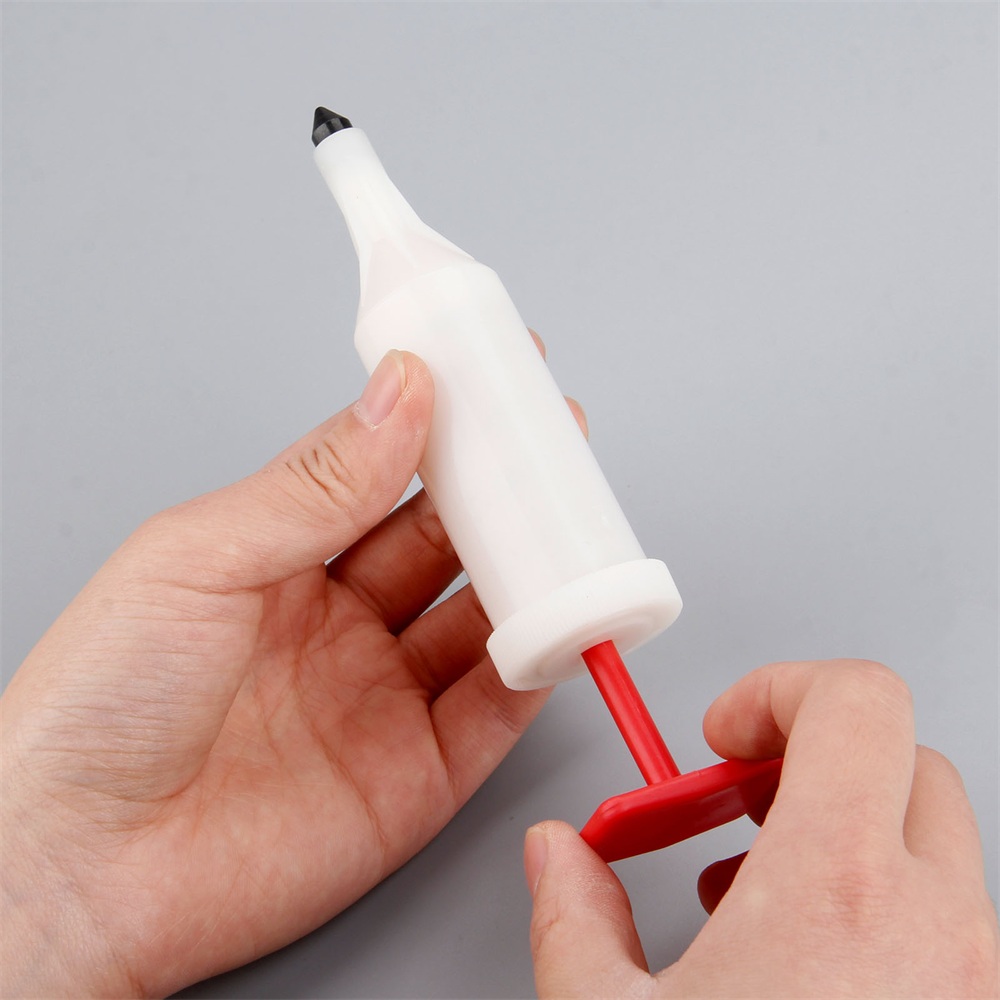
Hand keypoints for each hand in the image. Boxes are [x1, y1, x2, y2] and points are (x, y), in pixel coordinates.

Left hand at [1, 346, 578, 997]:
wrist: (77, 871)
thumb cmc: (101, 702)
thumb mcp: (202, 558)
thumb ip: (315, 484)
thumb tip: (400, 394)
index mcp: (280, 562)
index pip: (381, 477)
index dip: (441, 431)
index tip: (496, 385)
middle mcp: (338, 627)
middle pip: (443, 546)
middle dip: (502, 498)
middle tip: (554, 450)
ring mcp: (380, 700)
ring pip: (481, 622)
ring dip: (532, 576)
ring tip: (576, 529)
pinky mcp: (414, 777)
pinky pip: (494, 713)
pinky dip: (537, 668)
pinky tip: (562, 626)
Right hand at [527, 660, 998, 997]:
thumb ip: (573, 915)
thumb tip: (557, 854)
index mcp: (837, 888)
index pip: (858, 700)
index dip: (779, 690)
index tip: (723, 736)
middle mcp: (939, 927)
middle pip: (900, 760)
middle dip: (806, 762)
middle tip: (731, 809)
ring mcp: (980, 984)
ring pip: (931, 845)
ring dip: (843, 838)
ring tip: (754, 891)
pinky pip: (953, 925)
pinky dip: (881, 909)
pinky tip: (806, 970)